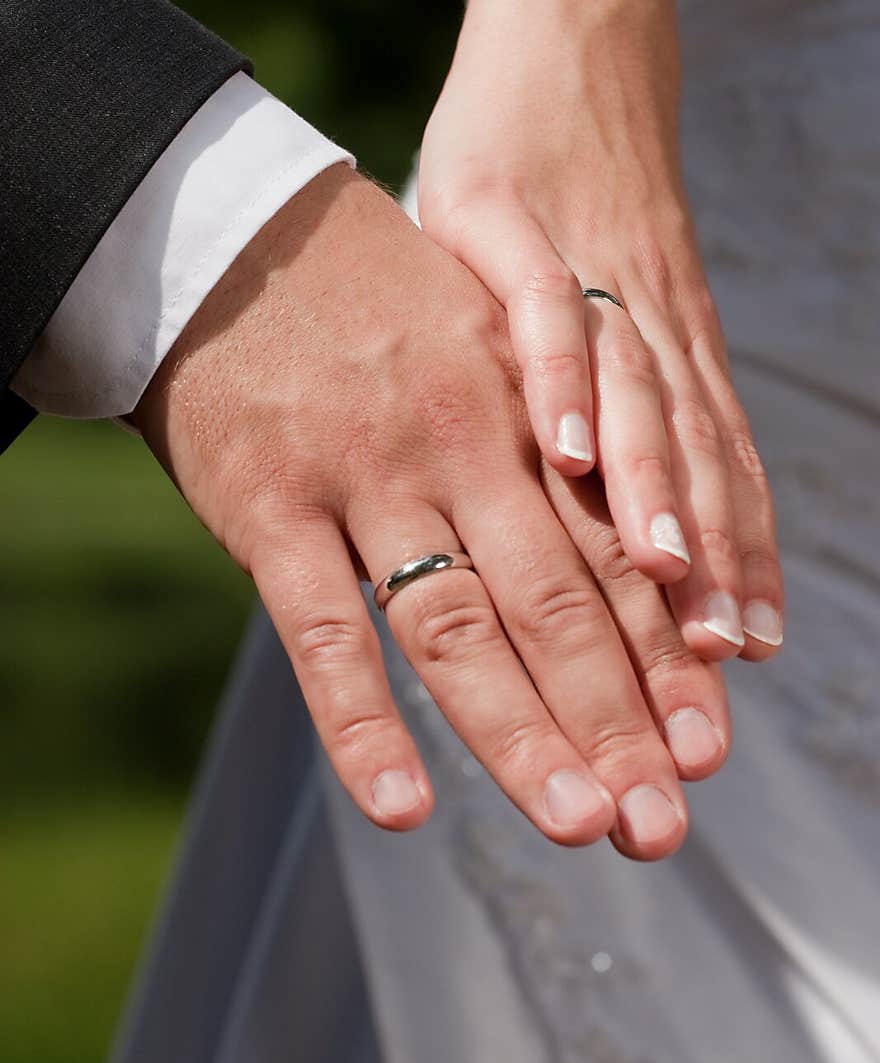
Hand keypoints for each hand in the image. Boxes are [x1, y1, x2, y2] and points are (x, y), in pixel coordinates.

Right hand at [135, 165, 726, 860]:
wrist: (229, 236)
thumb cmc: (365, 299)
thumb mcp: (481, 343)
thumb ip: (542, 437)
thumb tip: (620, 544)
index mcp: (524, 413)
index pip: (614, 557)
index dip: (665, 661)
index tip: (705, 750)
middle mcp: (463, 448)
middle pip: (557, 605)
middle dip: (618, 722)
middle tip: (662, 825)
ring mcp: (366, 478)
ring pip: (456, 626)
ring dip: (521, 734)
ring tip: (579, 824)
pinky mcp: (270, 508)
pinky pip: (323, 631)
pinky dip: (364, 723)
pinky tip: (403, 808)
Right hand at [418, 0, 783, 662]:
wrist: (570, 41)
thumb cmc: (575, 199)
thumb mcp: (607, 317)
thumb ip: (610, 420)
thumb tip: (601, 534)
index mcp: (668, 354)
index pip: (718, 474)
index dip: (738, 567)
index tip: (745, 665)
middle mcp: (647, 322)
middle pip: (689, 458)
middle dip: (706, 565)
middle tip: (715, 661)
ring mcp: (584, 268)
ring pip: (636, 390)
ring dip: (656, 485)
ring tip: (669, 576)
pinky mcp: (502, 219)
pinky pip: (545, 306)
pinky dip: (560, 378)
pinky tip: (567, 450)